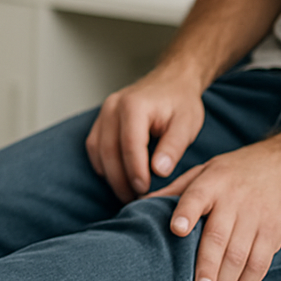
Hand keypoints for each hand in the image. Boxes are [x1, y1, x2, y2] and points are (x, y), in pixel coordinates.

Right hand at [86, 69, 204, 200]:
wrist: (171, 80)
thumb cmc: (180, 103)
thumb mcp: (186, 124)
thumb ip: (172, 147)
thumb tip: (158, 171)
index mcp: (134, 106)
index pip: (129, 144)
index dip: (135, 171)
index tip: (144, 190)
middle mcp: (112, 107)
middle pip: (108, 149)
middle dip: (120, 178)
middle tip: (135, 199)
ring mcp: (103, 111)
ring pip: (97, 149)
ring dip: (109, 174)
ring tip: (127, 193)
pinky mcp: (101, 119)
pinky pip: (94, 145)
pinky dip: (102, 164)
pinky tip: (116, 177)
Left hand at [147, 127, 280, 280]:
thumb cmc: (232, 172)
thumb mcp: (203, 171)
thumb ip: (175, 191)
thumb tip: (139, 204)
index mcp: (210, 183)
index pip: (196, 197)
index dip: (186, 214)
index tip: (176, 230)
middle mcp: (233, 201)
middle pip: (219, 237)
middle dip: (208, 267)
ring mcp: (255, 219)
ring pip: (241, 256)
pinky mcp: (273, 234)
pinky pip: (260, 264)